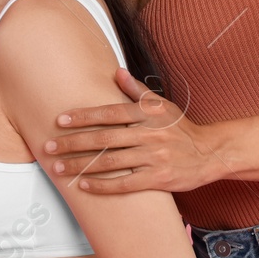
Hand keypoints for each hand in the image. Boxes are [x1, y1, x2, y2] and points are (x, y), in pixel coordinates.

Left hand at [41, 68, 221, 193]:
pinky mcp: (158, 179)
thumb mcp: (162, 105)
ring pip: (109, 162)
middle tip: (48, 147)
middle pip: (103, 139)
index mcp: (146, 114)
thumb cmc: (181, 128)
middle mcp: (148, 135)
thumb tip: (116, 72)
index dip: (83, 116)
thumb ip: (137, 90)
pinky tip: (84, 185)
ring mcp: (153, 158)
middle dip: (72, 143)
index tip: (60, 120)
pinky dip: (102, 186)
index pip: (109, 113)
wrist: (210, 153)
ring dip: (80, 166)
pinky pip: (125, 183)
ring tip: (58, 168)